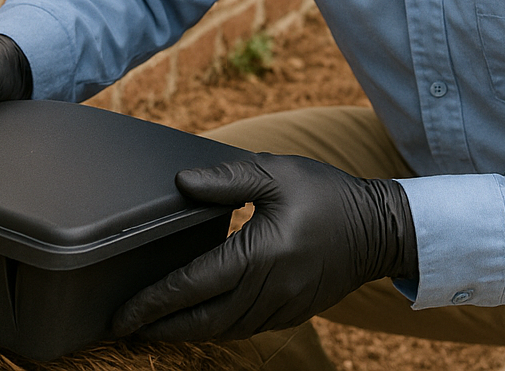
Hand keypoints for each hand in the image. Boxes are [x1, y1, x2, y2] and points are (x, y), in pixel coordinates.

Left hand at [112, 153, 417, 340]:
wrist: (381, 230)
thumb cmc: (328, 195)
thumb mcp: (278, 172)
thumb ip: (228, 178)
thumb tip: (181, 183)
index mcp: (260, 254)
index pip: (194, 285)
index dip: (153, 301)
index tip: (123, 313)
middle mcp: (268, 290)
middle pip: (201, 320)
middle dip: (159, 327)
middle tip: (123, 328)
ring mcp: (281, 308)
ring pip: (222, 330)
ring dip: (185, 332)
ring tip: (152, 327)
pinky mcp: (291, 314)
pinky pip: (244, 330)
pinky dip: (215, 329)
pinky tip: (198, 321)